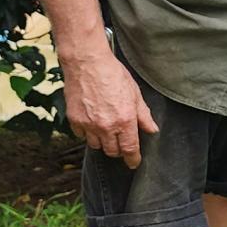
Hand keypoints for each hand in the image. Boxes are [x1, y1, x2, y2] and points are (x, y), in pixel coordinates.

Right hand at [64, 51, 158, 168]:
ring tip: (107, 129)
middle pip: (112, 151)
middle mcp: (106, 126)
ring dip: (103, 141)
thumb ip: (143, 115)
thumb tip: (152, 130)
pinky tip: (92, 121)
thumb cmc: (113, 74)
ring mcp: (88, 124)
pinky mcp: (74, 120)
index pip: (130, 149)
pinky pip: (81, 135)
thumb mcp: (135, 93)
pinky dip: (87, 132)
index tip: (133, 163)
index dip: (133, 159)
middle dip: (118, 150)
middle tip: (121, 142)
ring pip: (96, 145)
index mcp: (125, 120)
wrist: (87, 63)